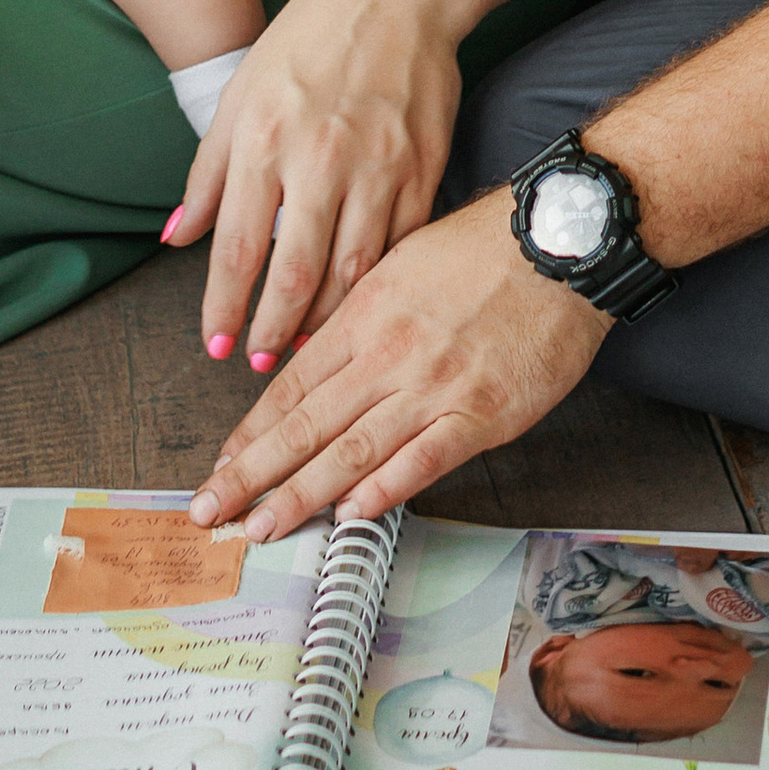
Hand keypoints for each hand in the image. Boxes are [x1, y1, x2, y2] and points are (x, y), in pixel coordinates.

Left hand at [163, 0, 472, 370]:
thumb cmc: (310, 37)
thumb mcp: (241, 92)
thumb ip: (208, 172)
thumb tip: (177, 237)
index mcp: (266, 140)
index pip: (239, 248)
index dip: (225, 307)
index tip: (215, 344)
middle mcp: (320, 159)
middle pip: (295, 274)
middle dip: (273, 331)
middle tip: (258, 364)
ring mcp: (378, 167)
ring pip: (351, 272)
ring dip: (322, 320)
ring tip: (302, 346)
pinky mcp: (423, 169)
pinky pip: (397, 247)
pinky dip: (374, 286)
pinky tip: (356, 305)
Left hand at [186, 194, 607, 539]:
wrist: (558, 243)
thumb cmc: (483, 248)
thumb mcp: (401, 264)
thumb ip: (359, 316)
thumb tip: (319, 358)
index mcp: (364, 313)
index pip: (292, 385)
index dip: (251, 432)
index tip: (220, 466)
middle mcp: (388, 353)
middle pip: (306, 424)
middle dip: (251, 474)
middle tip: (211, 512)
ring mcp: (434, 385)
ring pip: (352, 451)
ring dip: (300, 495)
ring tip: (260, 526)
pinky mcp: (483, 412)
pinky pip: (424, 458)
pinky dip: (385, 488)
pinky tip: (351, 514)